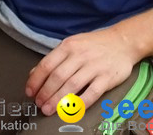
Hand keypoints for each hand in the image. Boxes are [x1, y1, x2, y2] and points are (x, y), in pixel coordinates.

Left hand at [25, 27, 140, 115]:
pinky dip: (80, 103)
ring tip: (49, 109)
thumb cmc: (94, 45)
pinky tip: (71, 110)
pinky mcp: (107, 77)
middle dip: (45, 93)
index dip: (36, 80)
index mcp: (68, 46)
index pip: (47, 64)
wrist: (122, 41)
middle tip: (39, 104)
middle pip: (57, 77)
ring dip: (58, 100)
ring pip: (72, 86)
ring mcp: (94, 66)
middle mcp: (79, 55)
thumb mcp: (71, 44)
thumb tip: (34, 74)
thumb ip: (54, 59)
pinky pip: (92, 93)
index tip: (30, 91)